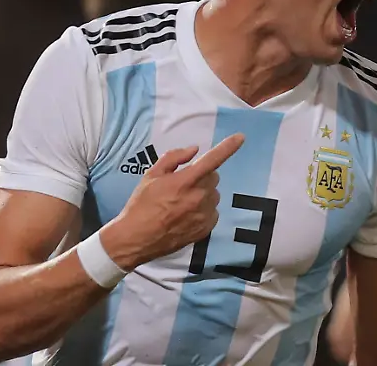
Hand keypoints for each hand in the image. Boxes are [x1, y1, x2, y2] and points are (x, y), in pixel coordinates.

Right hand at [100, 134, 244, 269]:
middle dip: (202, 176)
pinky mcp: (206, 229)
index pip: (212, 159)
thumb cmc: (141, 205)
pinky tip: (186, 215)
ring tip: (181, 203)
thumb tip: (194, 150)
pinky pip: (213, 211)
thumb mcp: (151, 175)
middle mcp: (199, 197)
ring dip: (203, 194)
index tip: (240, 137)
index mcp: (185, 181)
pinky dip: (204, 210)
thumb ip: (174, 158)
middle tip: (183, 184)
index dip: (228, 147)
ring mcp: (204, 214)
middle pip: (213, 177)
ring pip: (214, 194)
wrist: (135, 239)